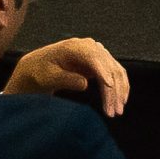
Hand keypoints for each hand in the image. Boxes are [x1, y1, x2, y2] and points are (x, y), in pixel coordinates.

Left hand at [4, 37, 129, 116]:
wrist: (38, 68)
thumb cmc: (39, 72)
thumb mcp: (46, 77)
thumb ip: (64, 79)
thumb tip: (85, 84)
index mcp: (73, 47)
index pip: (93, 58)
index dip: (102, 71)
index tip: (108, 85)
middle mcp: (90, 47)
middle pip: (108, 67)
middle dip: (113, 90)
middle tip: (113, 111)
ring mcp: (98, 54)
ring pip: (116, 72)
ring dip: (119, 92)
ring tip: (117, 111)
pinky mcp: (102, 63)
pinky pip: (116, 75)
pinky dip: (120, 88)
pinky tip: (120, 101)